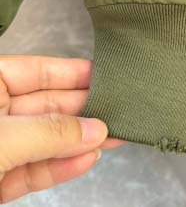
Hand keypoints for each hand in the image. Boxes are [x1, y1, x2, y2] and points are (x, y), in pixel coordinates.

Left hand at [0, 54, 124, 202]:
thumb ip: (49, 132)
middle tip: (118, 113)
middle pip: (48, 107)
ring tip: (113, 137)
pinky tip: (86, 160)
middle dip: (84, 113)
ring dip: (78, 142)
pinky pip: (34, 169)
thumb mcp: (2, 138)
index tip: (107, 77)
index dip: (74, 74)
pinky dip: (60, 167)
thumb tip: (95, 130)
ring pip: (46, 141)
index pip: (39, 72)